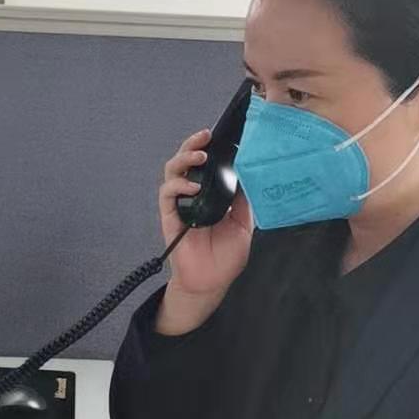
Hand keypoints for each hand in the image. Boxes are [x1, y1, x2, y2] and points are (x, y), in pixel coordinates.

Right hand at [157, 127, 253, 332]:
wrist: (211, 282)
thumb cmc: (224, 256)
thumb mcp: (244, 224)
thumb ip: (245, 201)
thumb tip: (251, 176)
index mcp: (210, 194)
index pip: (206, 164)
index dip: (210, 148)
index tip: (221, 136)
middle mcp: (192, 195)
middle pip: (185, 161)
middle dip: (193, 144)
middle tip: (205, 136)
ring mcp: (179, 205)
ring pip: (172, 172)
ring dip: (184, 159)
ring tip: (199, 156)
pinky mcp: (169, 217)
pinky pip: (167, 195)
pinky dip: (178, 186)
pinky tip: (192, 187)